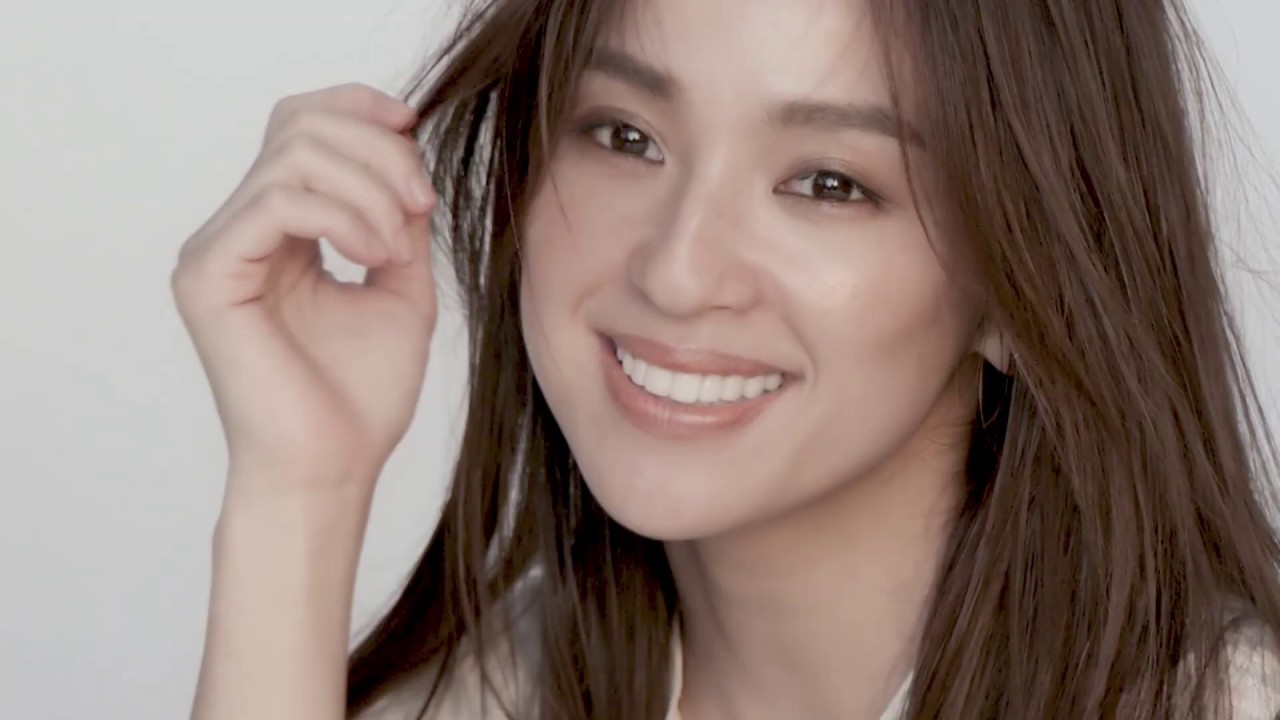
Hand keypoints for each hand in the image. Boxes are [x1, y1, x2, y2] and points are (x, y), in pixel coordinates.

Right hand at [172, 82, 438, 493]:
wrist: (332, 470)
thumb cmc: (361, 397)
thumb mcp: (401, 289)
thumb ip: (399, 222)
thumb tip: (407, 160)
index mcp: (280, 231)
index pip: (301, 128)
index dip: (357, 108)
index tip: (416, 128)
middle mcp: (240, 231)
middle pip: (298, 127)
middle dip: (378, 150)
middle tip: (422, 203)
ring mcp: (217, 250)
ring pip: (290, 156)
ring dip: (369, 188)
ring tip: (400, 246)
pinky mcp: (209, 276)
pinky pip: (275, 203)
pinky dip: (342, 217)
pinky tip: (377, 257)